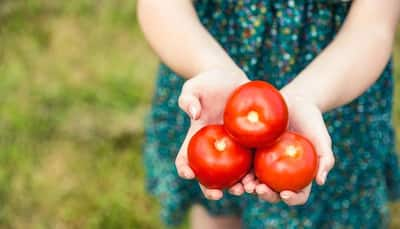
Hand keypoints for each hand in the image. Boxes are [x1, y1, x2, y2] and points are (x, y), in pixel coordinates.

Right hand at [175, 68, 249, 199]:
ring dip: (235, 186)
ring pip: (232, 175)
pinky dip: (255, 173)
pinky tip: (262, 178)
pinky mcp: (250, 144)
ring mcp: (232, 149)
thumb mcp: (194, 86)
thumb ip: (188, 98)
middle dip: (210, 189)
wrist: (231, 78)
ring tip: (243, 190)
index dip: (184, 168)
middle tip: (217, 194)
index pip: (185, 158)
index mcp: (196, 138)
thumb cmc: (208, 82)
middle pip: (208, 175)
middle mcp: (213, 148)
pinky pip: (252, 162)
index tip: (188, 174)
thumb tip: (194, 114)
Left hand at [243, 90, 334, 204]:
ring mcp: (265, 164)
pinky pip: (245, 164)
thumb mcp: (322, 138)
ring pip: (256, 182)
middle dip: (266, 196)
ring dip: (250, 188)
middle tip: (259, 190)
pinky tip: (235, 171)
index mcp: (300, 176)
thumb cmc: (312, 121)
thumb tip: (320, 182)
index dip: (292, 199)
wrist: (294, 101)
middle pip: (274, 192)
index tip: (284, 193)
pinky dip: (240, 171)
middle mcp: (282, 174)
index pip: (298, 194)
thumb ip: (326, 159)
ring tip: (245, 185)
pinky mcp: (252, 152)